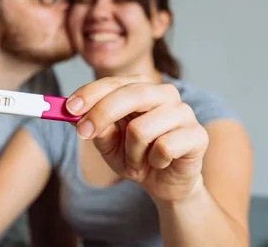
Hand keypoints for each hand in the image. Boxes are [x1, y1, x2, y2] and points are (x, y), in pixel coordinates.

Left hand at [65, 75, 208, 203]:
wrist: (165, 184)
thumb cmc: (137, 157)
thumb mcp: (108, 145)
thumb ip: (96, 129)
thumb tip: (77, 116)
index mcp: (142, 89)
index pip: (114, 82)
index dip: (90, 94)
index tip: (69, 109)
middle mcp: (165, 94)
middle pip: (131, 94)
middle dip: (101, 114)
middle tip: (83, 134)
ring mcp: (184, 112)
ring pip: (142, 128)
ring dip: (131, 153)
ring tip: (136, 162)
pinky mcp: (198, 134)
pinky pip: (164, 147)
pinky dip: (152, 162)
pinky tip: (158, 164)